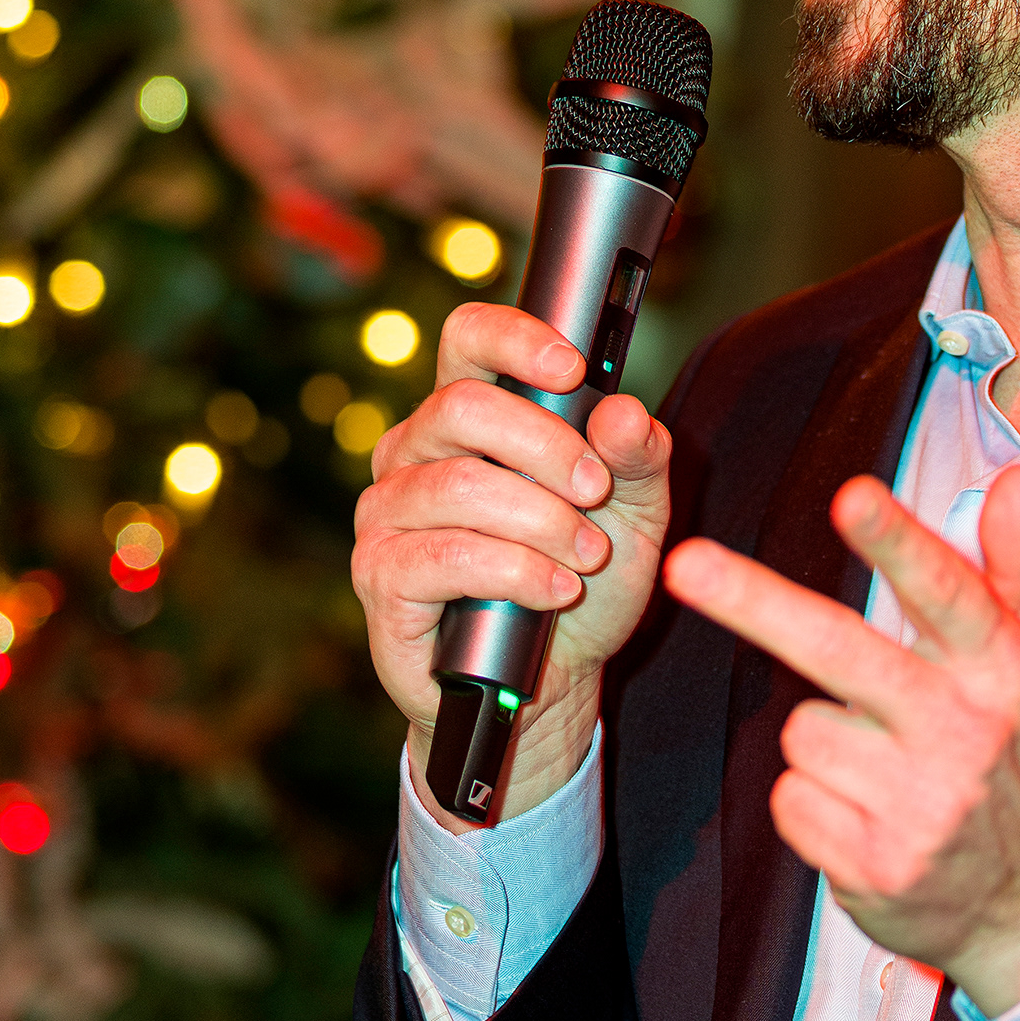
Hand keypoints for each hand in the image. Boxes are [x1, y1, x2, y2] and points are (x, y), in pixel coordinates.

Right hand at [352, 300, 671, 824]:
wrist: (552, 681)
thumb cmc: (581, 580)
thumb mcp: (634, 514)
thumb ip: (638, 457)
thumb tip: (621, 412)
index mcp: (468, 418)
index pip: (468, 339)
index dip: (515, 339)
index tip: (573, 369)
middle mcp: (414, 453)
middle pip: (462, 406)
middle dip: (547, 447)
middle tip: (597, 491)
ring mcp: (387, 513)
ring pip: (458, 486)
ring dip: (541, 521)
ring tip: (586, 558)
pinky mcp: (381, 576)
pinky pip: (445, 557)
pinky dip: (516, 573)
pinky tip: (556, 592)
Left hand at [662, 464, 1019, 1017]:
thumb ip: (1019, 564)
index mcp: (1003, 669)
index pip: (946, 593)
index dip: (895, 543)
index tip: (850, 497)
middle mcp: (964, 732)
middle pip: (840, 650)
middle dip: (755, 603)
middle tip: (685, 564)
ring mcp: (920, 805)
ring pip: (803, 730)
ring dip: (824, 740)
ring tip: (886, 765)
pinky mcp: (877, 865)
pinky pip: (792, 798)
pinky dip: (814, 802)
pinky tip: (868, 815)